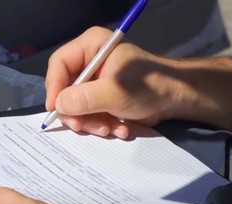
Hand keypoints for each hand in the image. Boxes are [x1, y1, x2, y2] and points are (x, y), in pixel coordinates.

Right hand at [45, 26, 182, 138]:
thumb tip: (59, 105)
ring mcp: (95, 81)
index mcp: (91, 46)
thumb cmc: (150, 86)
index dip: (55, 87)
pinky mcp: (101, 98)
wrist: (177, 99)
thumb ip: (85, 98)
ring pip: (77, 106)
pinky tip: (119, 128)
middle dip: (77, 112)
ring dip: (92, 122)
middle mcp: (89, 61)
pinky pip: (89, 114)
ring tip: (111, 129)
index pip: (60, 64)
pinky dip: (102, 124)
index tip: (56, 109)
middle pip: (65, 88)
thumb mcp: (115, 92)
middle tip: (84, 127)